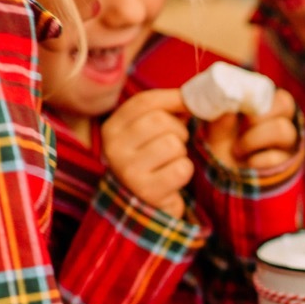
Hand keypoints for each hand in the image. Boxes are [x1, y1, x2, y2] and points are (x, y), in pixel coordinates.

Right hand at [100, 89, 192, 218]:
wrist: (145, 207)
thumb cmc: (153, 163)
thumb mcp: (149, 135)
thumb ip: (165, 112)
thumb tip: (192, 95)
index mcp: (112, 128)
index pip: (144, 101)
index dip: (173, 99)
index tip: (189, 104)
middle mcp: (113, 148)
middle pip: (160, 121)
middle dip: (179, 130)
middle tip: (177, 143)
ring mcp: (128, 170)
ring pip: (173, 144)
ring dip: (181, 153)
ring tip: (171, 162)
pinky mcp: (147, 190)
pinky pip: (181, 168)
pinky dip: (184, 172)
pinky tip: (173, 179)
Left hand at [201, 88, 299, 169]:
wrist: (230, 176)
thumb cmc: (224, 145)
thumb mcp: (216, 131)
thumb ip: (219, 121)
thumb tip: (228, 111)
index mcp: (264, 104)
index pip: (269, 89)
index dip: (253, 95)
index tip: (235, 105)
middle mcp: (281, 118)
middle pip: (285, 103)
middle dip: (257, 115)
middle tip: (240, 126)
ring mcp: (288, 141)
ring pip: (283, 129)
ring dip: (254, 139)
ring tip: (237, 150)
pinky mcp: (287, 162)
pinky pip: (277, 157)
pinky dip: (257, 160)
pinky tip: (248, 163)